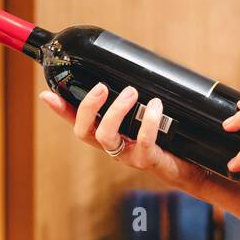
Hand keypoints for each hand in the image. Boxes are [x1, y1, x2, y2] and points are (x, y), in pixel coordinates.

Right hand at [37, 83, 208, 191]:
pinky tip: (157, 106)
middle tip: (101, 87)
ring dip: (115, 111)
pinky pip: (143, 142)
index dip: (60, 110)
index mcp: (109, 135)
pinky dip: (148, 122)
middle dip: (88, 107)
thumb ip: (137, 99)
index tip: (47, 93)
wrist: (192, 168)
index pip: (78, 122)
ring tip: (131, 92)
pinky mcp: (149, 160)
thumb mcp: (149, 117)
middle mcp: (114, 147)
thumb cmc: (168, 140)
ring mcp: (129, 156)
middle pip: (84, 131)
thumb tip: (133, 71)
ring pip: (106, 136)